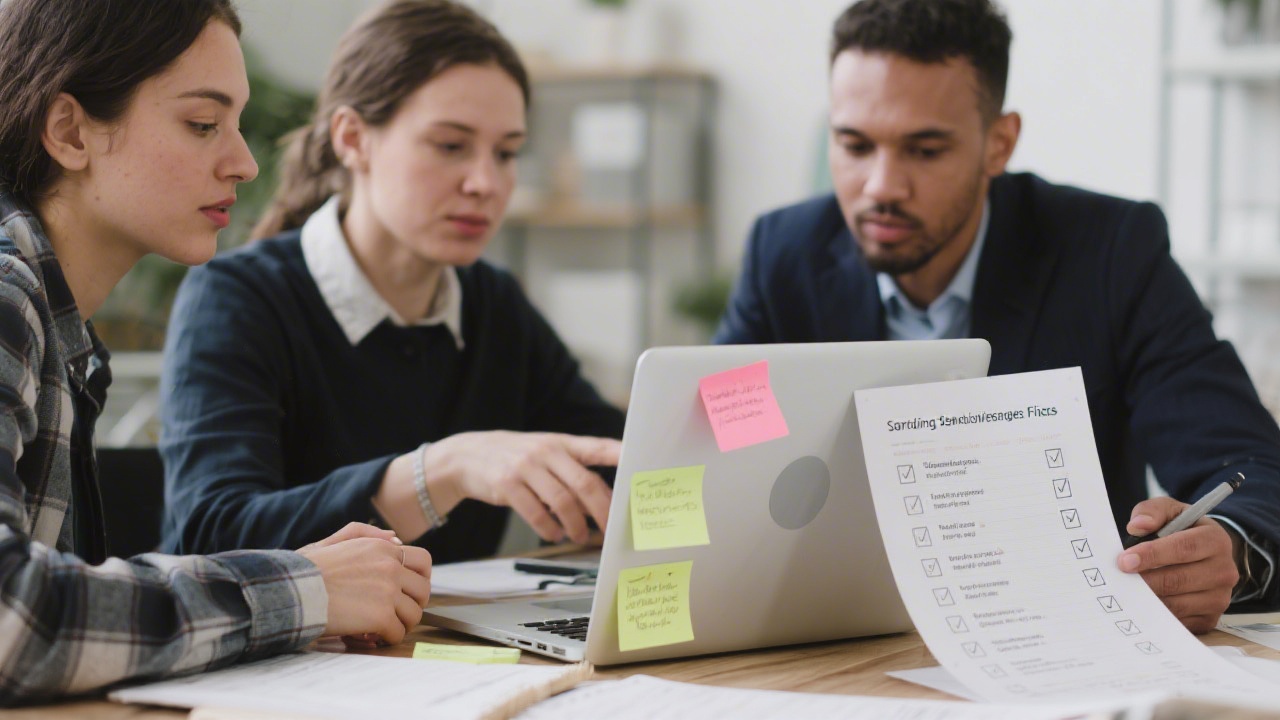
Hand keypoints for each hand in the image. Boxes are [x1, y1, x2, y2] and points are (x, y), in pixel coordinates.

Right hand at [298, 523, 431, 642]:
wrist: (291, 591)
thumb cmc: (305, 571)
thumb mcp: (333, 542)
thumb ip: (365, 534)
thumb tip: (396, 539)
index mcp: (382, 547)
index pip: (423, 561)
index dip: (419, 580)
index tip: (409, 593)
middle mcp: (391, 566)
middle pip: (423, 591)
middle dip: (412, 605)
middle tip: (396, 614)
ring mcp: (388, 591)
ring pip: (414, 614)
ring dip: (399, 625)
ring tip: (381, 628)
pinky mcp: (382, 615)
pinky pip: (397, 633)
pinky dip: (386, 639)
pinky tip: (370, 637)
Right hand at [426, 431, 620, 543]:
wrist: (466, 456)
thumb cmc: (516, 458)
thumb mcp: (544, 454)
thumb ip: (572, 474)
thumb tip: (600, 505)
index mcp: (561, 443)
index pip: (598, 446)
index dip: (622, 454)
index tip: (643, 464)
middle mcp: (546, 452)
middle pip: (585, 483)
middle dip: (602, 510)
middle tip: (611, 529)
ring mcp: (525, 467)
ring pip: (562, 501)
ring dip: (576, 525)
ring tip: (581, 536)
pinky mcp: (507, 484)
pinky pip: (535, 512)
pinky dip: (549, 528)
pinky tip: (554, 535)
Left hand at [1117, 497, 1237, 633]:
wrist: (1206, 554)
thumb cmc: (1183, 530)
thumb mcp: (1171, 511)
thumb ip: (1152, 511)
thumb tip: (1137, 526)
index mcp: (1215, 540)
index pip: (1183, 548)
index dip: (1152, 555)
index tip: (1124, 560)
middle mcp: (1224, 571)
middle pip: (1179, 579)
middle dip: (1145, 580)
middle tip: (1118, 580)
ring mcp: (1219, 597)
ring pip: (1177, 604)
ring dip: (1148, 600)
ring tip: (1126, 592)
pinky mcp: (1210, 618)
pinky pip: (1179, 621)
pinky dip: (1156, 616)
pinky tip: (1139, 606)